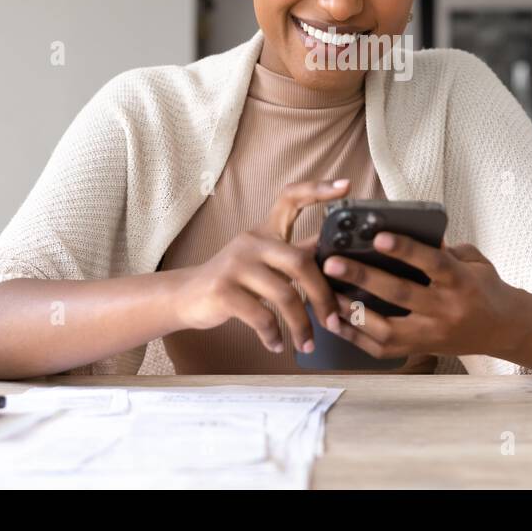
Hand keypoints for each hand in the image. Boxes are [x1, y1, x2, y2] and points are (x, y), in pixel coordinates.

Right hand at [173, 178, 349, 353]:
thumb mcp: (263, 261)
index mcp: (265, 231)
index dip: (318, 190)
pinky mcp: (223, 290)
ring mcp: (235, 264)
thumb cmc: (235, 280)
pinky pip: (261, 316)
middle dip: (322, 296)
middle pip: (300, 262)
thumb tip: (338, 257)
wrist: (185, 296)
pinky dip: (273, 334)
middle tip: (334, 320)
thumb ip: (295, 257)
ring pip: (284, 295)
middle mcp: (251, 241)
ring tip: (307, 344)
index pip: (291, 198)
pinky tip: (276, 344)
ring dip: (301, 325)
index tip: (345, 186)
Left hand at [321, 234, 521, 360]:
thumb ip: (442, 249)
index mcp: (461, 282)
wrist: (504, 329)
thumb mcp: (472, 261)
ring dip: (352, 312)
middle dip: (363, 278)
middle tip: (333, 263)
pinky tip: (336, 322)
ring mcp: (431, 335)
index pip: (432, 263)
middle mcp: (445, 310)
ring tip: (326, 294)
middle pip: (400, 294)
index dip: (406, 250)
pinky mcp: (420, 350)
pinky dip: (357, 337)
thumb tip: (405, 233)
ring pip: (387, 328)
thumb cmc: (484, 287)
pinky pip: (383, 350)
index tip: (378, 237)